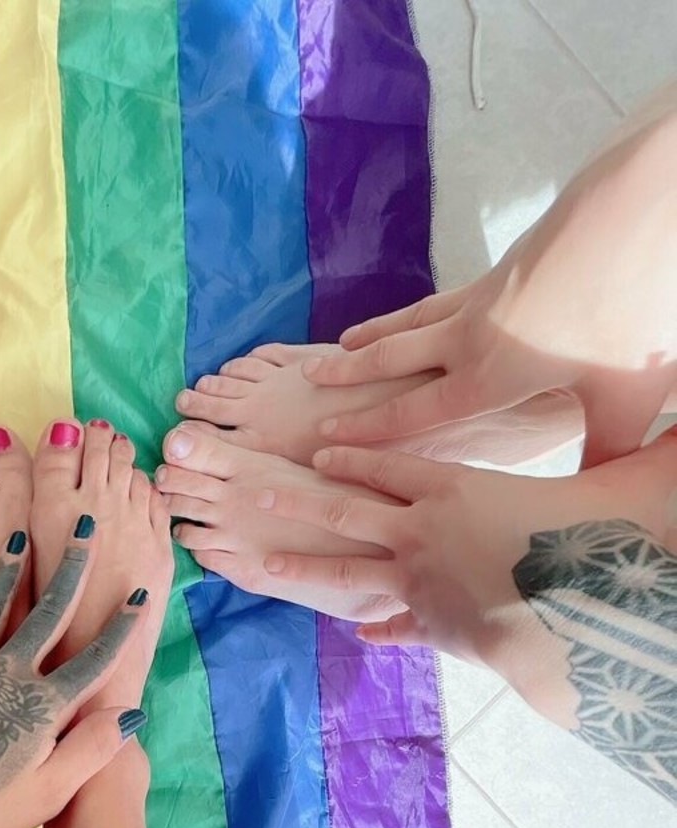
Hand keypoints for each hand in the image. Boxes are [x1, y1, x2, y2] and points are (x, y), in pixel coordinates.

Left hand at [0, 530, 148, 827]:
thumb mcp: (42, 796)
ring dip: (5, 575)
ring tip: (15, 539)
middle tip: (84, 527)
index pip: (91, 662)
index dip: (119, 629)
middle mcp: (4, 677)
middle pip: (45, 616)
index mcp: (40, 708)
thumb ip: (88, 753)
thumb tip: (131, 713)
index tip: (140, 594)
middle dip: (70, 570)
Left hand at [254, 442, 676, 719]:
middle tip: (254, 492)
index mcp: (455, 486)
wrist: (577, 611)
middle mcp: (422, 530)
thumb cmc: (591, 534)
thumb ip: (630, 451)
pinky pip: (395, 622)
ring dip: (302, 562)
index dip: (355, 456)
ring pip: (344, 566)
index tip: (321, 453)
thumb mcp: (608, 481)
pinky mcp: (430, 624)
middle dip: (297, 498)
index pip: (390, 464)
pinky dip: (380, 626)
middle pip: (344, 507)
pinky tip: (360, 630)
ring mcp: (419, 580)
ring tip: (260, 561)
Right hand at [304, 110, 676, 466]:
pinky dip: (417, 310)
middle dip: (350, 373)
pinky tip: (422, 313)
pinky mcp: (505, 267)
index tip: (325, 440)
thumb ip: (603, 446)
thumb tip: (591, 492)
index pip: (411, 413)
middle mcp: (472, 337)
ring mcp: (484, 297)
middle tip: (310, 378)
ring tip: (344, 342)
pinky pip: (443, 297)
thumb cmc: (630, 309)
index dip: (365, 431)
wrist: (639, 212)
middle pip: (395, 359)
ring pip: (413, 321)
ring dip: (375, 335)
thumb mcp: (622, 393)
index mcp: (490, 376)